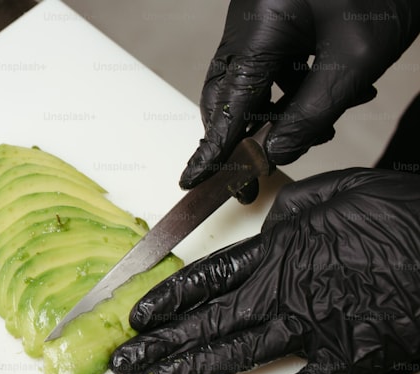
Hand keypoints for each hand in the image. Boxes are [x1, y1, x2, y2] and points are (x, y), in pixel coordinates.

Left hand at [109, 169, 419, 373]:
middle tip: (122, 362)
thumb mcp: (336, 195)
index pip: (204, 279)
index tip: (136, 316)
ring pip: (235, 353)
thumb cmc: (401, 211)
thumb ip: (293, 215)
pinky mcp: (347, 355)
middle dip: (160, 343)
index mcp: (277, 251)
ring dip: (191, 371)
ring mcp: (311, 326)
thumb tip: (271, 224)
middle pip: (206, 321)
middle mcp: (282, 291)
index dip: (167, 299)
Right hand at [182, 0, 419, 201]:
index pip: (227, 103)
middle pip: (227, 92)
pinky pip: (273, 63)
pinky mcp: (278, 15)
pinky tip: (335, 95)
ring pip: (252, 80)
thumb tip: (277, 152)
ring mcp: (261, 16)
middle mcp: (249, 21)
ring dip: (278, 113)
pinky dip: (294, 88)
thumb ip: (313, 112)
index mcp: (259, 27)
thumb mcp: (356, 58)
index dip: (212, 148)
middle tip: (253, 175)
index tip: (193, 180)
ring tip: (320, 130)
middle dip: (241, 137)